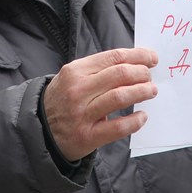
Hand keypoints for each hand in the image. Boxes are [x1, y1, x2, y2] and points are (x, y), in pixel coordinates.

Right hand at [42, 48, 158, 161]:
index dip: (137, 56)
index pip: (113, 57)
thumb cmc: (63, 99)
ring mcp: (81, 114)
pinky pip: (117, 127)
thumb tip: (134, 62)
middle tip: (150, 76)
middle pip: (119, 75)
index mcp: (75, 71)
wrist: (40, 129)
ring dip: (141, 92)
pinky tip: (142, 116)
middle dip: (141, 73)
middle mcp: (77, 90)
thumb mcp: (72, 77)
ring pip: (119, 97)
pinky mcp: (87, 136)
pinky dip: (134, 121)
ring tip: (151, 91)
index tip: (151, 58)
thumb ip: (98, 69)